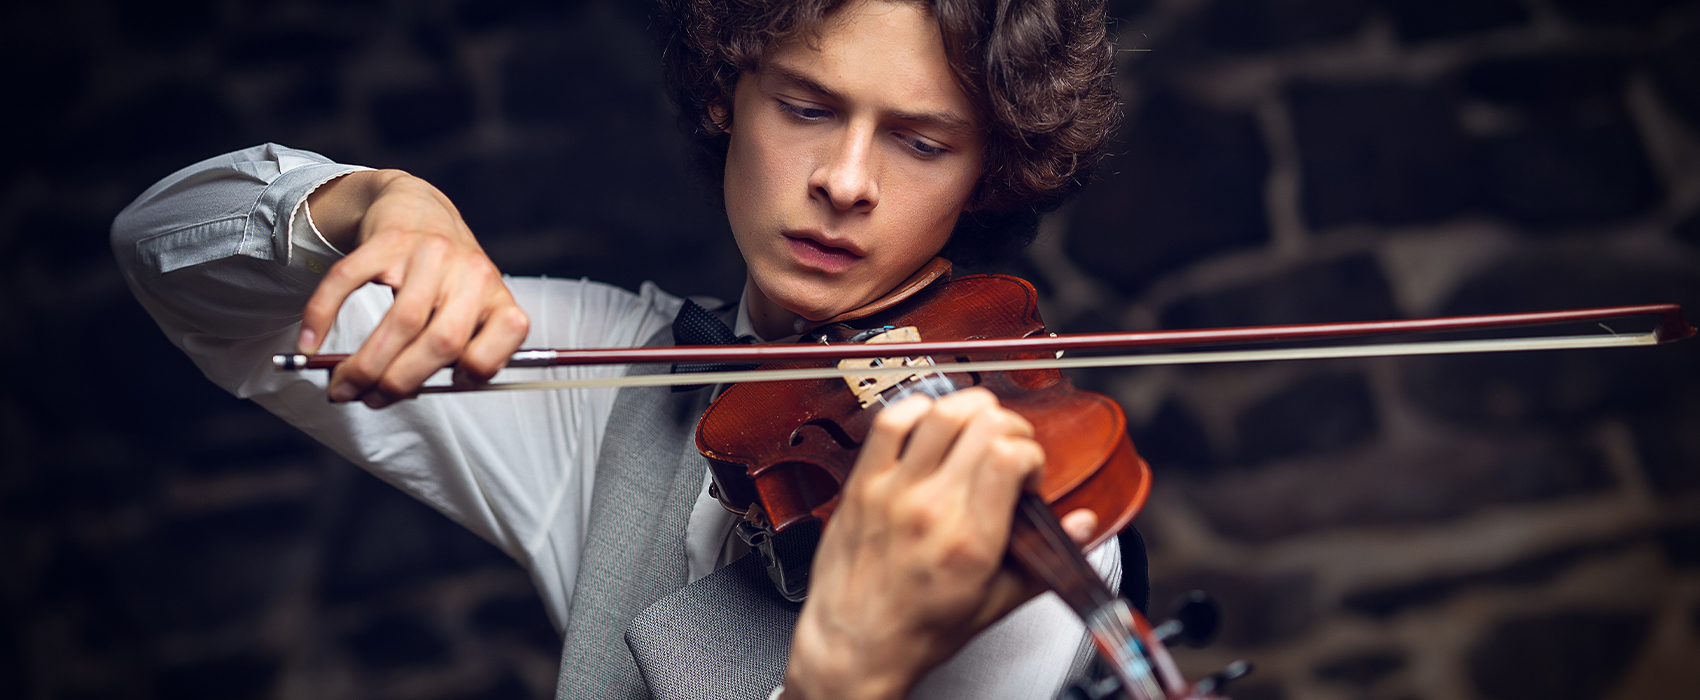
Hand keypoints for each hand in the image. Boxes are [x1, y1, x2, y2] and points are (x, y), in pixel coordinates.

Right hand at [297, 170, 528, 407]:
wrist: (419, 204)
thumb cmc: (444, 273)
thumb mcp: (469, 305)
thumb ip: (453, 350)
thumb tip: (400, 393)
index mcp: (496, 294)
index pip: (507, 332)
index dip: (481, 367)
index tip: (451, 384)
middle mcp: (471, 271)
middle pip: (444, 342)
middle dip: (402, 382)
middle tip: (371, 400)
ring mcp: (430, 253)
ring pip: (402, 321)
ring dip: (366, 365)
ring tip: (341, 386)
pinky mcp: (389, 239)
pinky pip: (350, 281)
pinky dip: (324, 316)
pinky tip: (310, 344)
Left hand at [782, 388, 1097, 699]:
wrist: (855, 646)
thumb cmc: (918, 630)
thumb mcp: (995, 604)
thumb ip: (1045, 561)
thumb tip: (1082, 524)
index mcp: (971, 540)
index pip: (1010, 455)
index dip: (1030, 453)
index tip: (1026, 473)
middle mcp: (932, 509)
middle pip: (983, 425)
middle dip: (1010, 428)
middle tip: (1008, 449)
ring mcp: (893, 492)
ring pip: (940, 413)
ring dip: (970, 409)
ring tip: (976, 428)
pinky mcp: (863, 485)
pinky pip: (889, 422)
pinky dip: (916, 409)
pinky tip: (930, 423)